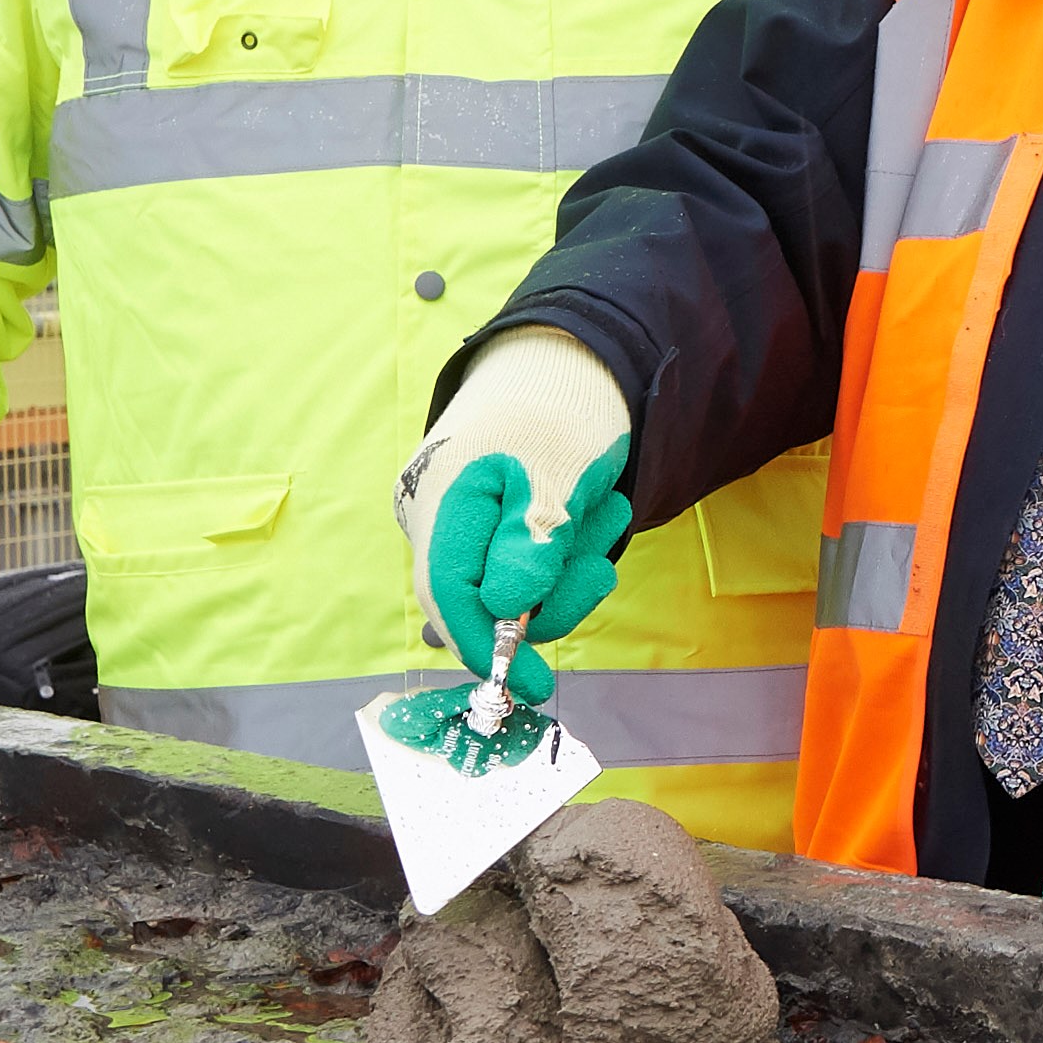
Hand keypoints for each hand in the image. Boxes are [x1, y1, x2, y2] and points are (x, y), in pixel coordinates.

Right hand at [402, 329, 635, 691]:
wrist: (577, 360)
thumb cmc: (560, 408)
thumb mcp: (557, 474)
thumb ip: (531, 543)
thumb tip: (508, 610)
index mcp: (441, 502)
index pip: (448, 595)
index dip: (486, 646)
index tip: (529, 683)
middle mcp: (444, 519)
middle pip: (487, 601)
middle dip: (551, 591)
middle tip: (593, 560)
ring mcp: (473, 525)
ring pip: (523, 588)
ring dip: (573, 564)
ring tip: (600, 508)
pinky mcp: (506, 527)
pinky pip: (540, 565)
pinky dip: (575, 550)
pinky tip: (595, 508)